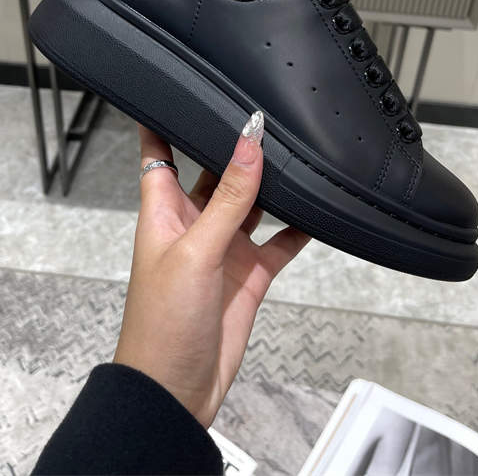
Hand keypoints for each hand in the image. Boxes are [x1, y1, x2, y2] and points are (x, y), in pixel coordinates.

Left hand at [113, 112, 309, 427]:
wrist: (176, 391)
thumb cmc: (162, 321)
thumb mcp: (195, 252)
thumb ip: (228, 199)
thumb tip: (249, 143)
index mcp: (164, 211)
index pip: (158, 152)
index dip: (164, 120)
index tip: (178, 85)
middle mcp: (194, 223)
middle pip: (215, 172)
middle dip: (234, 146)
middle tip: (264, 110)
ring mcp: (224, 248)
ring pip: (251, 202)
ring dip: (270, 181)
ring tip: (297, 147)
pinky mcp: (250, 274)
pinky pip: (279, 241)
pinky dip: (298, 226)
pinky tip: (319, 206)